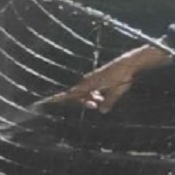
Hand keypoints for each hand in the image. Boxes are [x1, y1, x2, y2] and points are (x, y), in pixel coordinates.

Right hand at [41, 45, 168, 112]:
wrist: (128, 63)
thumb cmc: (121, 76)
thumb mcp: (116, 92)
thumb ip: (108, 102)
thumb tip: (101, 111)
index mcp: (89, 84)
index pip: (71, 94)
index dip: (59, 98)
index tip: (46, 101)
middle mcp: (88, 80)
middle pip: (79, 95)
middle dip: (85, 102)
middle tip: (96, 105)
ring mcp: (93, 78)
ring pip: (87, 92)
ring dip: (92, 99)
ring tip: (102, 101)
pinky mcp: (98, 77)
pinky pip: (92, 88)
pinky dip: (96, 94)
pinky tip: (103, 97)